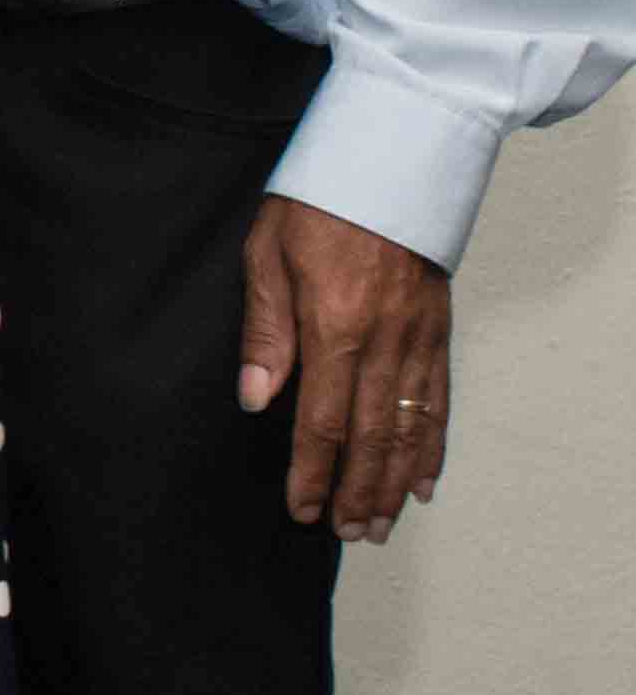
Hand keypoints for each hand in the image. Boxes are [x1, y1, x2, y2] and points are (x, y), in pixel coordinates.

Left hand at [240, 193, 455, 540]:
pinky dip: (433, 445)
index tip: (302, 508)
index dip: (312, 472)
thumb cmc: (318, 202)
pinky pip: (439, 400)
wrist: (390, 159)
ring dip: (395, 481)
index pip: (321, 421)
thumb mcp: (266, 254)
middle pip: (371, 437)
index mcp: (334, 326)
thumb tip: (256, 399)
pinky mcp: (438, 330)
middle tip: (348, 534)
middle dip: (358, 492)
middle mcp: (384, 341)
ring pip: (410, 428)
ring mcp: (418, 338)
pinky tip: (424, 478)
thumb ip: (264, 330)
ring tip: (382, 523)